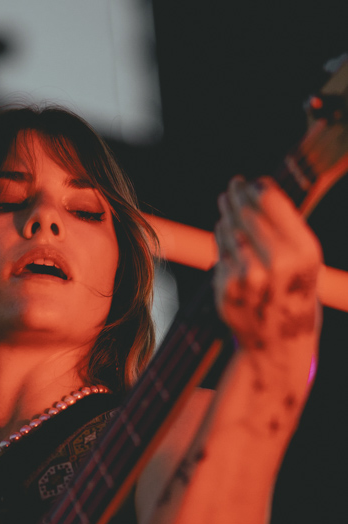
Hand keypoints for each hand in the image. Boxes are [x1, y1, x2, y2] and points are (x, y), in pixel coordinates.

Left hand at [213, 176, 321, 359]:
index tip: (249, 182)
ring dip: (227, 215)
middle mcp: (277, 262)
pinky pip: (219, 251)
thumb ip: (284, 226)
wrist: (280, 341)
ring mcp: (249, 276)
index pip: (268, 198)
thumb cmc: (293, 291)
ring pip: (229, 228)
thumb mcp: (303, 258)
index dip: (255, 187)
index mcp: (303, 251)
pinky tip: (227, 236)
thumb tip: (254, 185)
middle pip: (245, 211)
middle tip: (232, 186)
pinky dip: (222, 240)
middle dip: (236, 195)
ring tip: (227, 205)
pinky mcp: (227, 287)